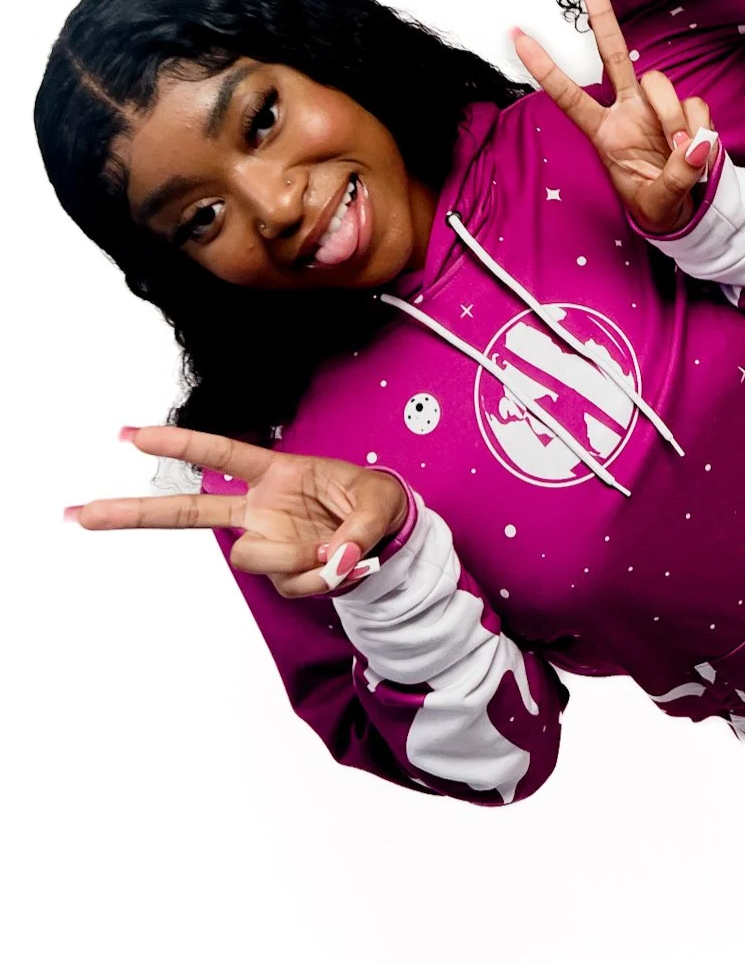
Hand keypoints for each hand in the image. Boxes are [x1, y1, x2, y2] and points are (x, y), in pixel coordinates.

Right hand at [67, 427, 408, 598]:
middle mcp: (260, 509)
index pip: (221, 454)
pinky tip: (341, 567)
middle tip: (81, 514)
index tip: (131, 435)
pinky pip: (290, 583)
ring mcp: (267, 542)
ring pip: (254, 559)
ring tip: (338, 548)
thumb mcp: (381, 500)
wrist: (390, 541)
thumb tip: (336, 560)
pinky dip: (319, 580)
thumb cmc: (378, 504)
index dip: (180, 444)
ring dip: (298, 559)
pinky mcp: (282, 572)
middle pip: (187, 512)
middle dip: (133, 514)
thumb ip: (360, 528)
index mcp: (276, 473)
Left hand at [513, 0, 718, 234]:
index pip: (569, 95)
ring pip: (664, 85)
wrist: (687, 211)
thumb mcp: (658, 203)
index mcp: (603, 132)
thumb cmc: (656, 204)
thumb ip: (675, 176)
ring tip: (681, 155)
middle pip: (614, 51)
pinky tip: (698, 151)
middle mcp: (627, 109)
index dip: (545, 67)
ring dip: (674, 119)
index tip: (515, 34)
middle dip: (601, 9)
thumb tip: (696, 144)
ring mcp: (657, 107)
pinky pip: (697, 107)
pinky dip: (701, 131)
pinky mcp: (688, 110)